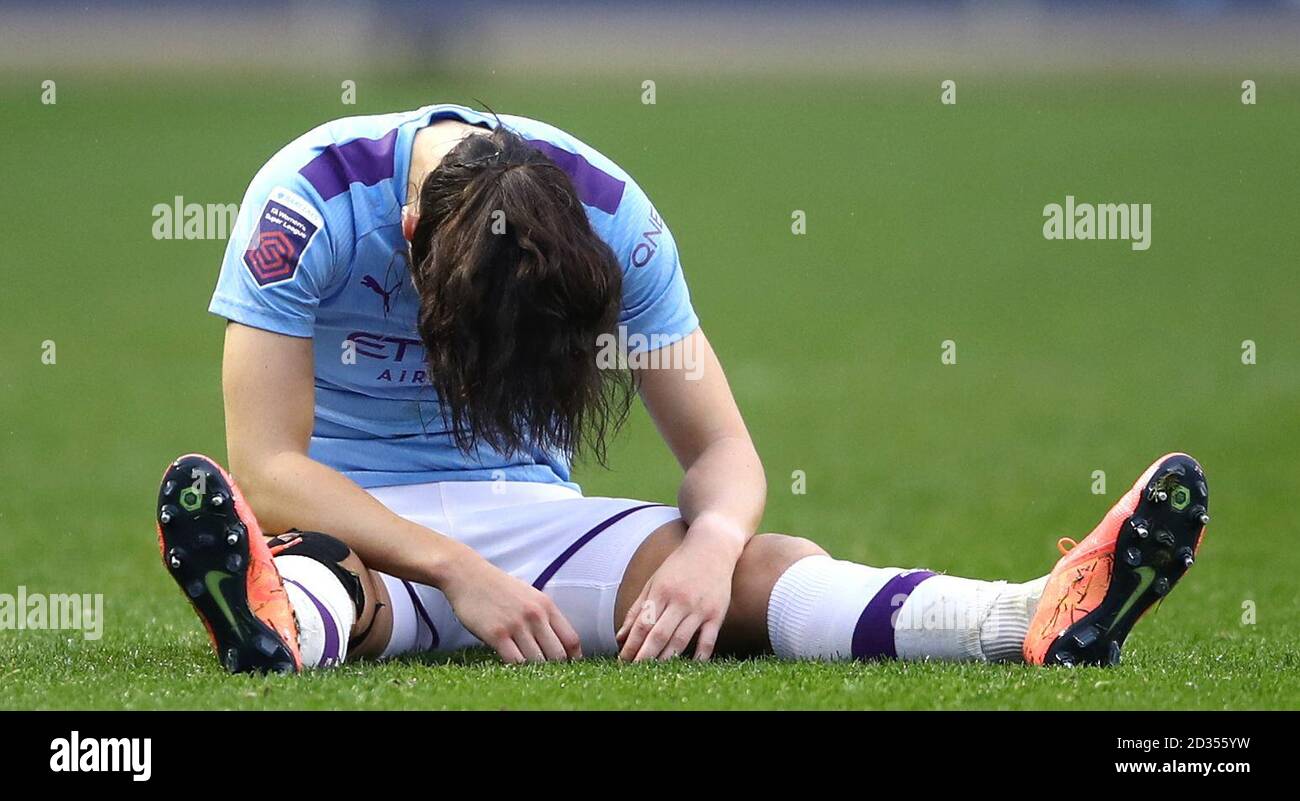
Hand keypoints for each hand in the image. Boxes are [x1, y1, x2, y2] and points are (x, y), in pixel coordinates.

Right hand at [439, 547, 581, 663]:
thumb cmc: (498, 587)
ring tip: (532, 675)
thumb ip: (544, 615)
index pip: (571, 640)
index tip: (569, 668)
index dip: (573, 659)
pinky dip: (517, 669)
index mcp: (546, 605)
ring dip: (535, 671)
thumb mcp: (529, 594)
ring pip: (537, 661)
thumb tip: (557, 640)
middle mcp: (535, 615)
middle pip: (557, 655)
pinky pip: (514, 661)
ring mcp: (516, 625)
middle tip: (548, 675)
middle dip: (555, 668)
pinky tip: (513, 668)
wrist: (467, 575)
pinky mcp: (496, 634)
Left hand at [616, 526, 740, 660]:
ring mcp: (699, 608)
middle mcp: (679, 601)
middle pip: (658, 636)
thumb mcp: (654, 582)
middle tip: (633, 673)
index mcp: (661, 592)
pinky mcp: (717, 614)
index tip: (621, 661)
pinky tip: (689, 667)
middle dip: (643, 657)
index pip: (642, 625)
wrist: (713, 547)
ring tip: (654, 674)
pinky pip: (708, 639)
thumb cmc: (679, 565)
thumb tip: (620, 637)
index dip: (631, 646)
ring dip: (665, 659)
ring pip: (680, 640)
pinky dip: (699, 655)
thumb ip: (637, 609)